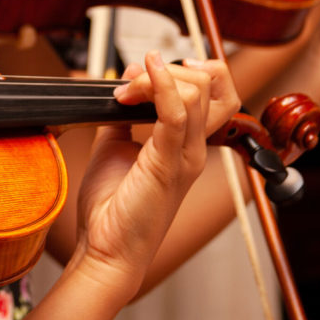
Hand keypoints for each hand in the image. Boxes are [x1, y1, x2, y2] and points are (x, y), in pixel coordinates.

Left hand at [73, 53, 238, 284]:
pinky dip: (161, 84)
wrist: (105, 251)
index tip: (141, 76)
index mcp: (186, 145)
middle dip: (168, 68)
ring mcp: (186, 156)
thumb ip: (122, 117)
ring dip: (154, 78)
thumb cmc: (111, 209)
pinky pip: (176, 112)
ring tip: (123, 94)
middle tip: (128, 87)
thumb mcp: (113, 147)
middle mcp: (193, 148)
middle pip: (211, 83)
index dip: (182, 70)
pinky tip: (143, 74)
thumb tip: (118, 87)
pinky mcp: (168, 164)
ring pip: (197, 91)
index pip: (213, 90)